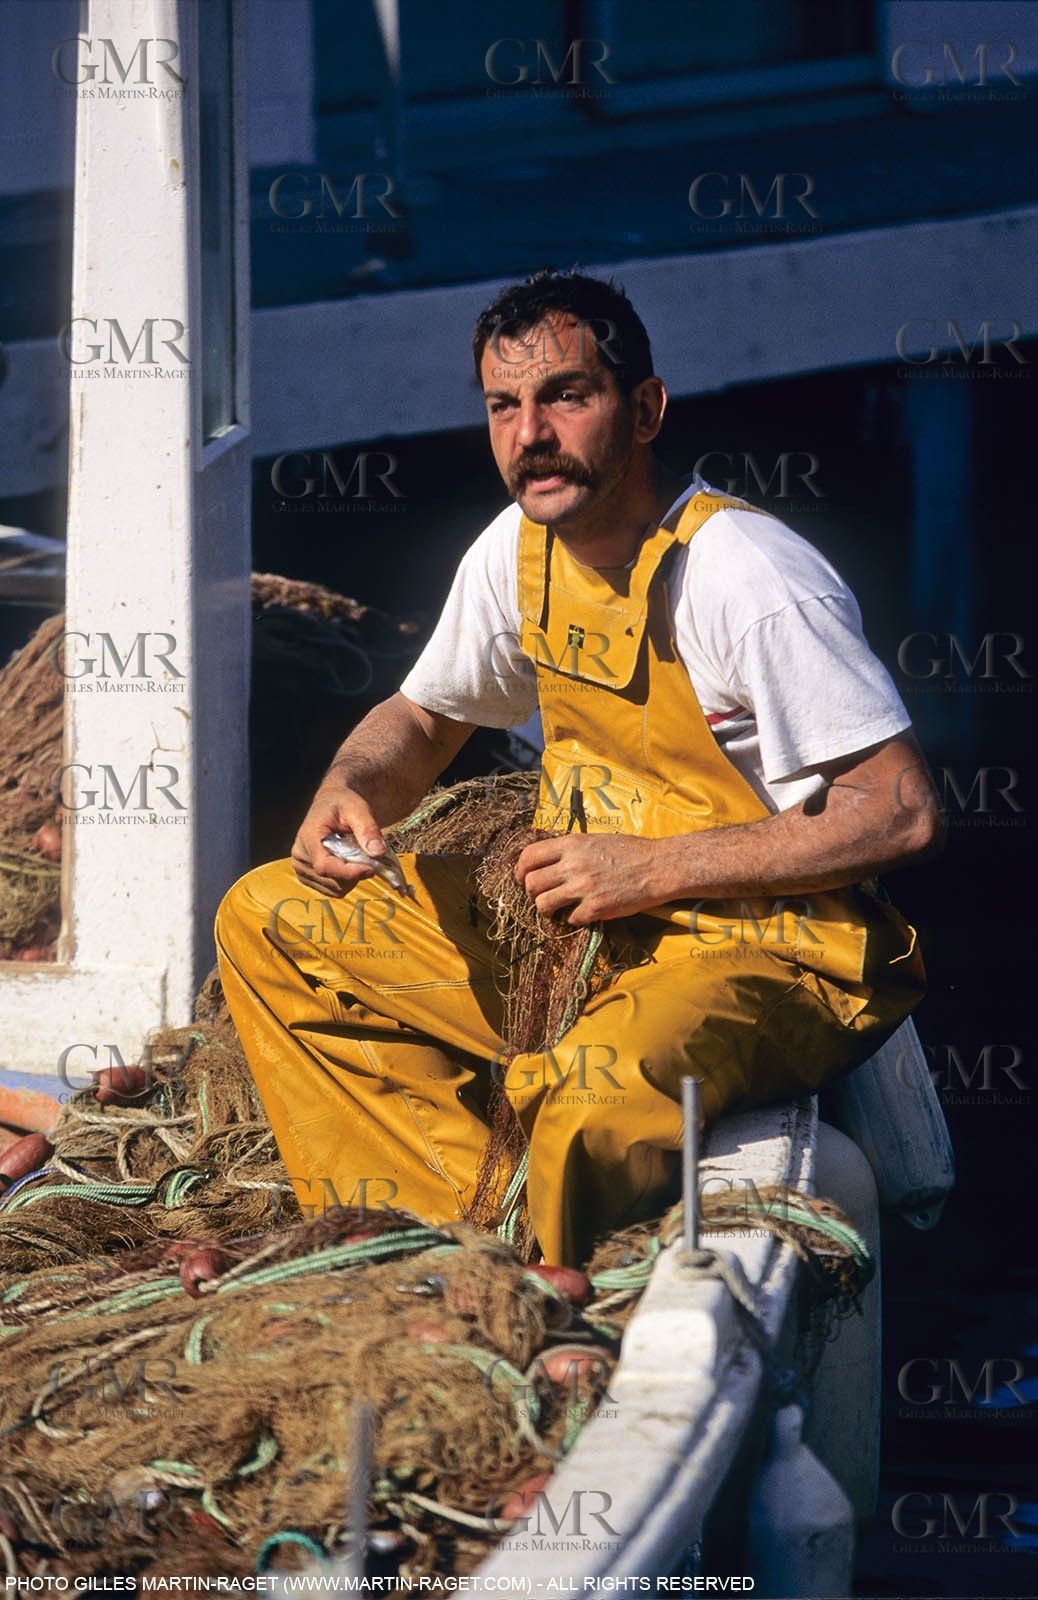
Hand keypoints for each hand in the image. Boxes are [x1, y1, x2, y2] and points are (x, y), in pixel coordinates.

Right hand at [291, 782, 385, 895]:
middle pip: (332, 880)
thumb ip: (367, 829)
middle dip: (356, 873)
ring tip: (357, 858)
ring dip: (352, 878)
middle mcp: (300, 854)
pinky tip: (349, 864)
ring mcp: (301, 868)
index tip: (372, 868)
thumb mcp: (358, 808)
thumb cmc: (343, 803)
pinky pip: (332, 890)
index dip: (349, 872)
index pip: (325, 866)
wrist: (330, 805)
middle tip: (369, 857)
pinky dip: (346, 882)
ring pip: (334, 889)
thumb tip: (378, 852)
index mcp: (308, 836)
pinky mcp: (307, 877)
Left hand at [514, 833, 663, 925]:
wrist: (658, 867)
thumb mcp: (595, 839)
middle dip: (531, 893)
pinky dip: (572, 920)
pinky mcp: (596, 908)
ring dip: (546, 910)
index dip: (519, 870)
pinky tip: (582, 914)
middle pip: (531, 883)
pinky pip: (570, 920)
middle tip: (541, 896)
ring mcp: (584, 888)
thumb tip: (548, 859)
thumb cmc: (630, 850)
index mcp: (571, 844)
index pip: (529, 856)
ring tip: (555, 910)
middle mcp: (573, 865)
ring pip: (543, 905)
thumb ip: (570, 849)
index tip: (522, 879)